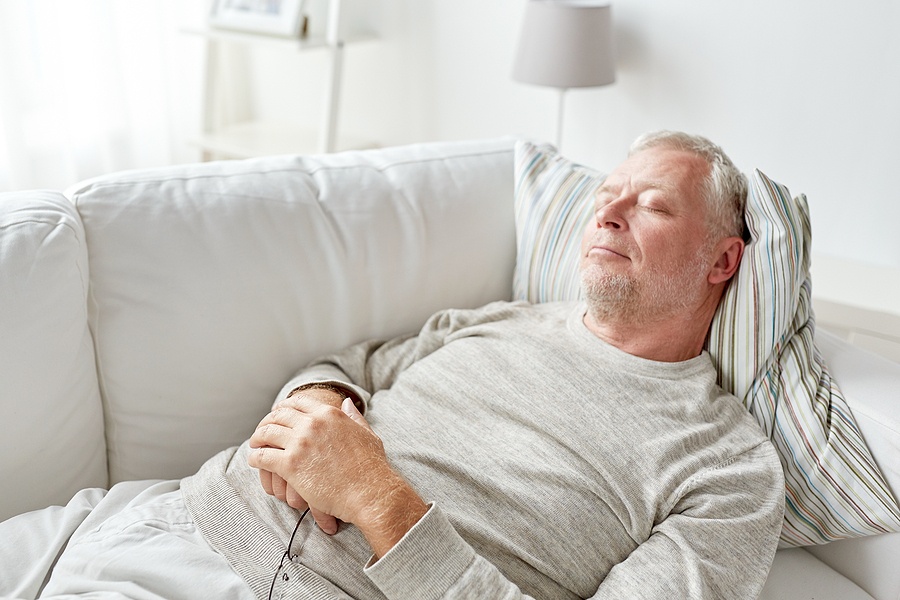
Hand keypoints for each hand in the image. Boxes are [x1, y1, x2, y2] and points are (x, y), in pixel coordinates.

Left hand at [248, 395, 427, 556]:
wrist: (370, 491)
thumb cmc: (372, 467)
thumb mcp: (367, 433)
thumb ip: (354, 416)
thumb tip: (346, 402)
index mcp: (330, 414)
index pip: (298, 403)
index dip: (284, 407)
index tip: (277, 414)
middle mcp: (313, 423)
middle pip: (279, 415)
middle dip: (267, 421)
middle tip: (262, 430)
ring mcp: (300, 442)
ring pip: (267, 433)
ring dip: (257, 438)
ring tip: (255, 444)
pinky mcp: (290, 464)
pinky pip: (263, 456)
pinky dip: (255, 457)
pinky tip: (255, 461)